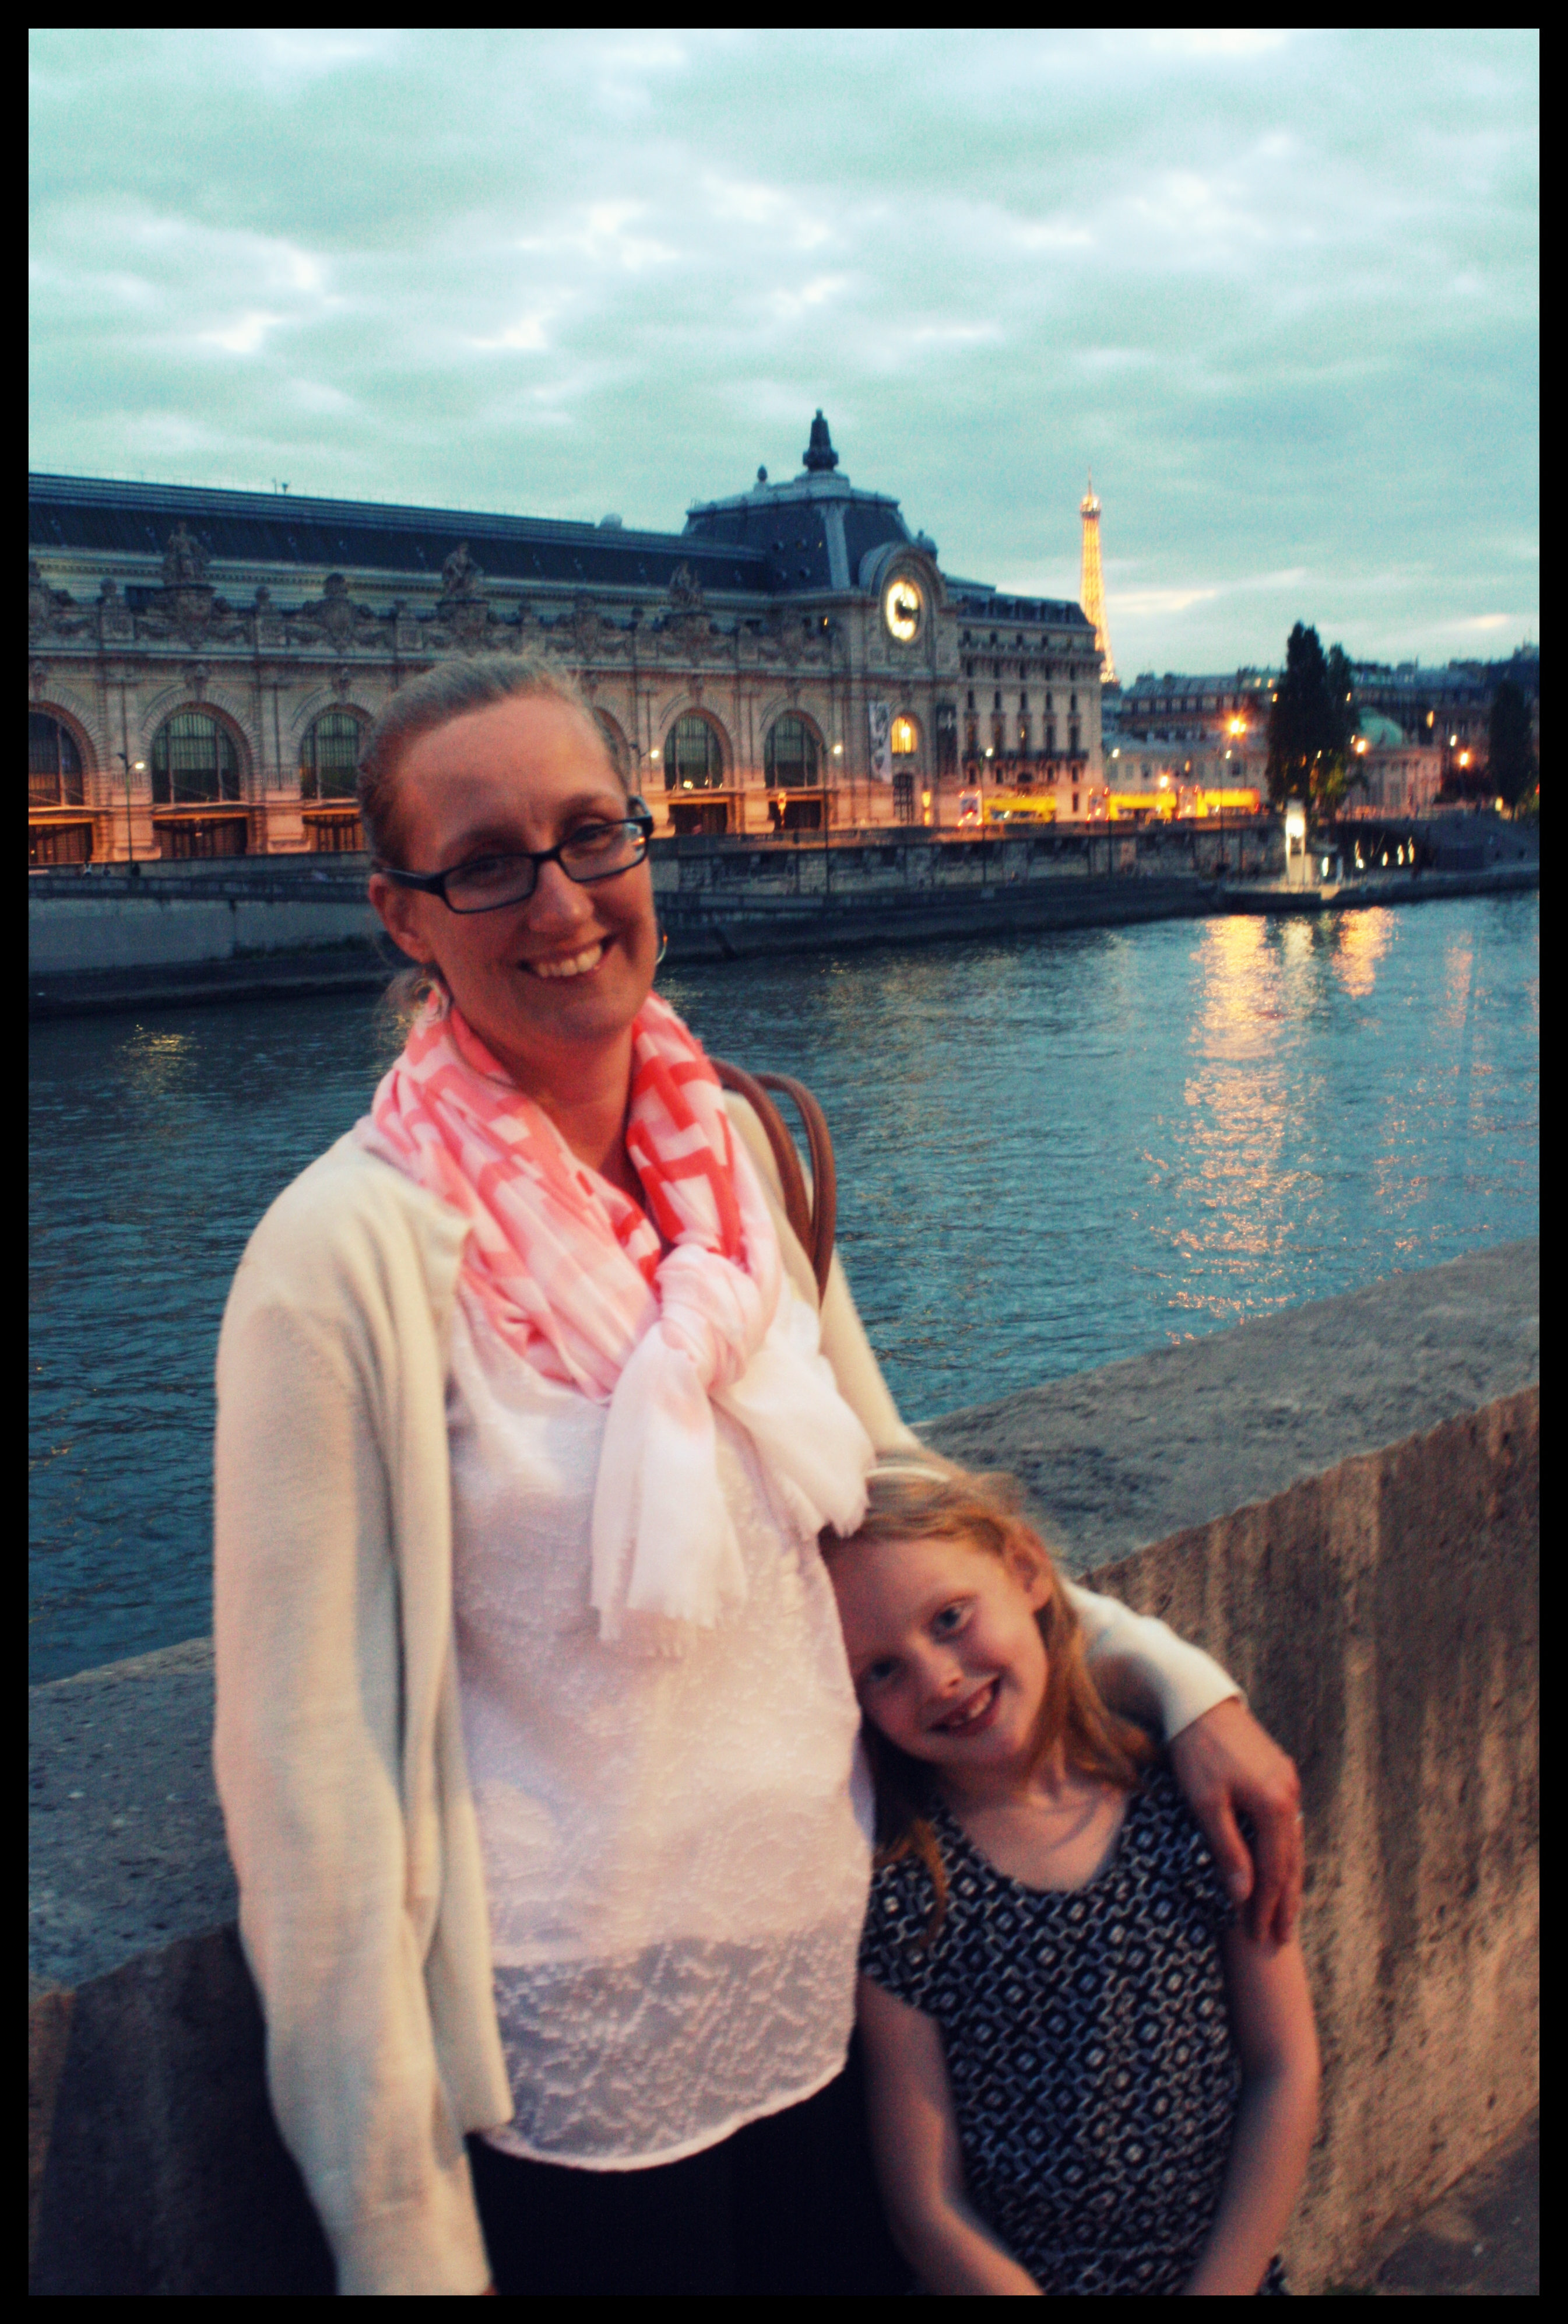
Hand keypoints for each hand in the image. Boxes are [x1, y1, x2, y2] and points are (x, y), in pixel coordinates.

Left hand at [1168, 1698, 1302, 1944]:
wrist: (1198, 1700)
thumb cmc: (1196, 1752)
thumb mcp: (1206, 1803)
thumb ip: (1227, 1849)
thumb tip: (1243, 1895)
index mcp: (1274, 1805)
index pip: (1274, 1871)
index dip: (1266, 1907)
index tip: (1258, 1937)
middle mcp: (1289, 1794)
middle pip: (1290, 1861)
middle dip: (1285, 1902)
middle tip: (1280, 1939)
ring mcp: (1287, 1782)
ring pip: (1292, 1843)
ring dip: (1288, 1879)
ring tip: (1285, 1912)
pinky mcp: (1279, 1772)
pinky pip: (1286, 1824)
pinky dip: (1283, 1851)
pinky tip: (1280, 1865)